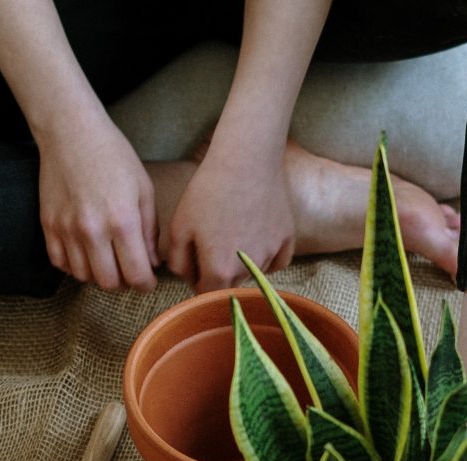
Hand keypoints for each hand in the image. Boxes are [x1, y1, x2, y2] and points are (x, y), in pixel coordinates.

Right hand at [37, 118, 158, 291]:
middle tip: (128, 272)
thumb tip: (151, 263)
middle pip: (108, 282)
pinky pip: (60, 263)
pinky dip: (74, 266)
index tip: (147, 281)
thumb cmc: (113, 156)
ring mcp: (66, 229)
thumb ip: (149, 230)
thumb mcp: (143, 189)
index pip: (136, 274)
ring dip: (98, 275)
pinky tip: (85, 253)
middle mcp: (93, 230)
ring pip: (83, 276)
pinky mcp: (48, 225)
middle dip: (123, 283)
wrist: (71, 132)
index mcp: (123, 220)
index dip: (145, 285)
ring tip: (107, 260)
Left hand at [167, 146, 294, 292]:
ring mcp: (271, 255)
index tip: (195, 265)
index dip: (197, 281)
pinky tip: (256, 239)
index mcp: (219, 270)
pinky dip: (266, 257)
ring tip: (233, 232)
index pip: (206, 294)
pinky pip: (276, 262)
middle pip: (230, 286)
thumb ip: (178, 263)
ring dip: (241, 264)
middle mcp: (248, 270)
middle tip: (212, 245)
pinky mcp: (288, 240)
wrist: (246, 160)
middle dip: (219, 274)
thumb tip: (188, 278)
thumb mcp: (179, 228)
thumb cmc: (208, 192)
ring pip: (252, 273)